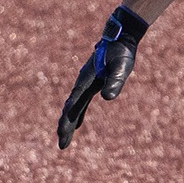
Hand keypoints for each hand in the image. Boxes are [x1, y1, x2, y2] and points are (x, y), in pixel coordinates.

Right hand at [56, 5, 148, 148]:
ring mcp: (85, 83)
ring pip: (74, 106)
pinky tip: (78, 122)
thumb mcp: (121, 67)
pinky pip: (81, 102)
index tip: (62, 136)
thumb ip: (115, 82)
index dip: (67, 122)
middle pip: (70, 109)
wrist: (120, 37)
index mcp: (85, 82)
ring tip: (65, 137)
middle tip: (62, 145)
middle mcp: (82, 83)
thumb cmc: (121, 52)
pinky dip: (78, 113)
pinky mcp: (92, 83)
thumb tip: (107, 98)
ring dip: (69, 121)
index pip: (73, 106)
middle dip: (65, 127)